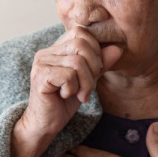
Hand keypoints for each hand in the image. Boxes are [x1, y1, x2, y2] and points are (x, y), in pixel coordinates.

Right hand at [17, 27, 122, 144]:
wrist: (45, 124)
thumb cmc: (64, 102)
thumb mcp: (88, 80)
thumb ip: (100, 64)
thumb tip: (117, 48)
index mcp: (56, 48)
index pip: (81, 32)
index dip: (94, 50)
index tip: (93, 72)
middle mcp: (46, 52)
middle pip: (81, 44)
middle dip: (93, 67)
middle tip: (88, 87)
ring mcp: (41, 63)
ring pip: (77, 61)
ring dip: (85, 83)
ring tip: (80, 95)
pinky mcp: (40, 76)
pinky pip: (68, 76)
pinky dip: (73, 89)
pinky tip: (65, 96)